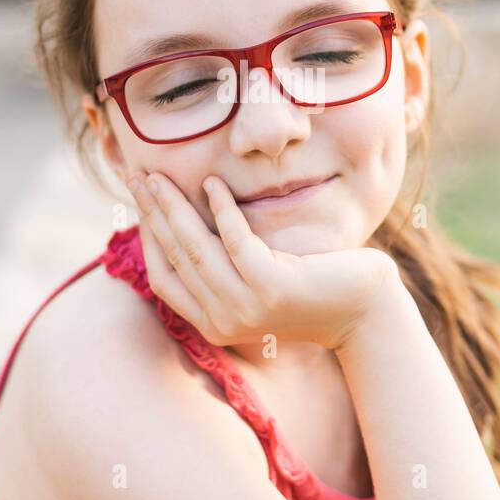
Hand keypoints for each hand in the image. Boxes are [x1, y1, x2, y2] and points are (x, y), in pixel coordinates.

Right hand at [126, 171, 400, 351]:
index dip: (146, 235)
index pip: (163, 276)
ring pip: (196, 249)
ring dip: (174, 207)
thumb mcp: (257, 281)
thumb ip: (223, 266)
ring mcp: (246, 308)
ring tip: (160, 176)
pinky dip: (222, 209)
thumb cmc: (312, 287)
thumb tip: (182, 224)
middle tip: (135, 175)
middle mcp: (223, 322)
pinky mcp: (272, 288)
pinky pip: (236, 241)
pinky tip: (214, 183)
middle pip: (174, 257)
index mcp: (213, 324)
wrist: (364, 310)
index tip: (138, 199)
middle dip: (151, 212)